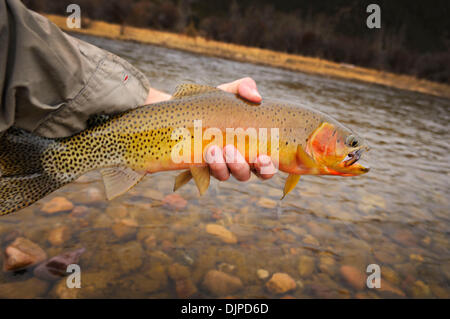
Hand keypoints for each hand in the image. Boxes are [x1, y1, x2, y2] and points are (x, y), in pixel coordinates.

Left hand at [144, 78, 275, 181]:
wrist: (184, 108)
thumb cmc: (215, 103)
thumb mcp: (230, 92)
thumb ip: (245, 88)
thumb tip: (256, 96)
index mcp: (252, 147)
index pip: (267, 165)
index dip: (268, 166)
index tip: (263, 156)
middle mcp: (238, 161)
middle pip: (246, 174)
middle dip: (241, 166)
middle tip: (231, 149)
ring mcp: (219, 166)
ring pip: (225, 175)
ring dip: (221, 165)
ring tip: (213, 148)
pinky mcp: (200, 167)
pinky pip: (206, 173)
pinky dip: (207, 164)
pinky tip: (204, 150)